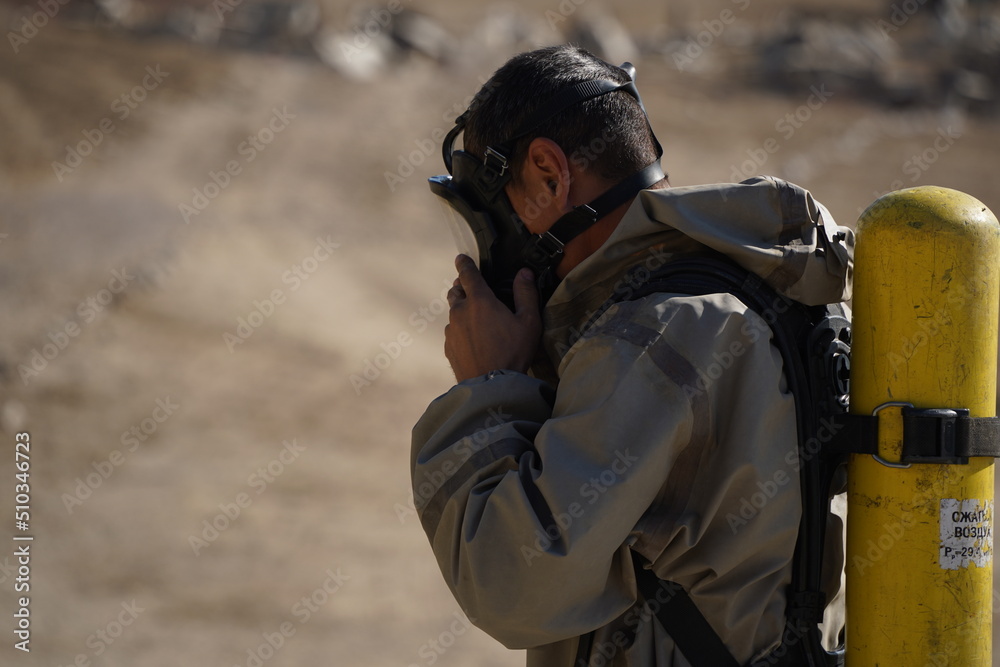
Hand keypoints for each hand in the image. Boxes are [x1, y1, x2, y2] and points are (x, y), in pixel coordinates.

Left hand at [444, 255, 541, 382]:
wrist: (491, 386)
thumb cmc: (513, 353)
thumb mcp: (529, 322)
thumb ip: (526, 294)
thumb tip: (524, 273)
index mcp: (480, 301)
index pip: (469, 275)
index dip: (465, 264)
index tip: (461, 258)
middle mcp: (461, 312)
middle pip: (455, 291)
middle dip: (462, 286)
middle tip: (470, 288)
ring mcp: (452, 331)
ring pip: (453, 313)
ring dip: (461, 310)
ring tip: (474, 317)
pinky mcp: (449, 347)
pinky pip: (452, 332)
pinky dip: (460, 330)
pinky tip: (472, 339)